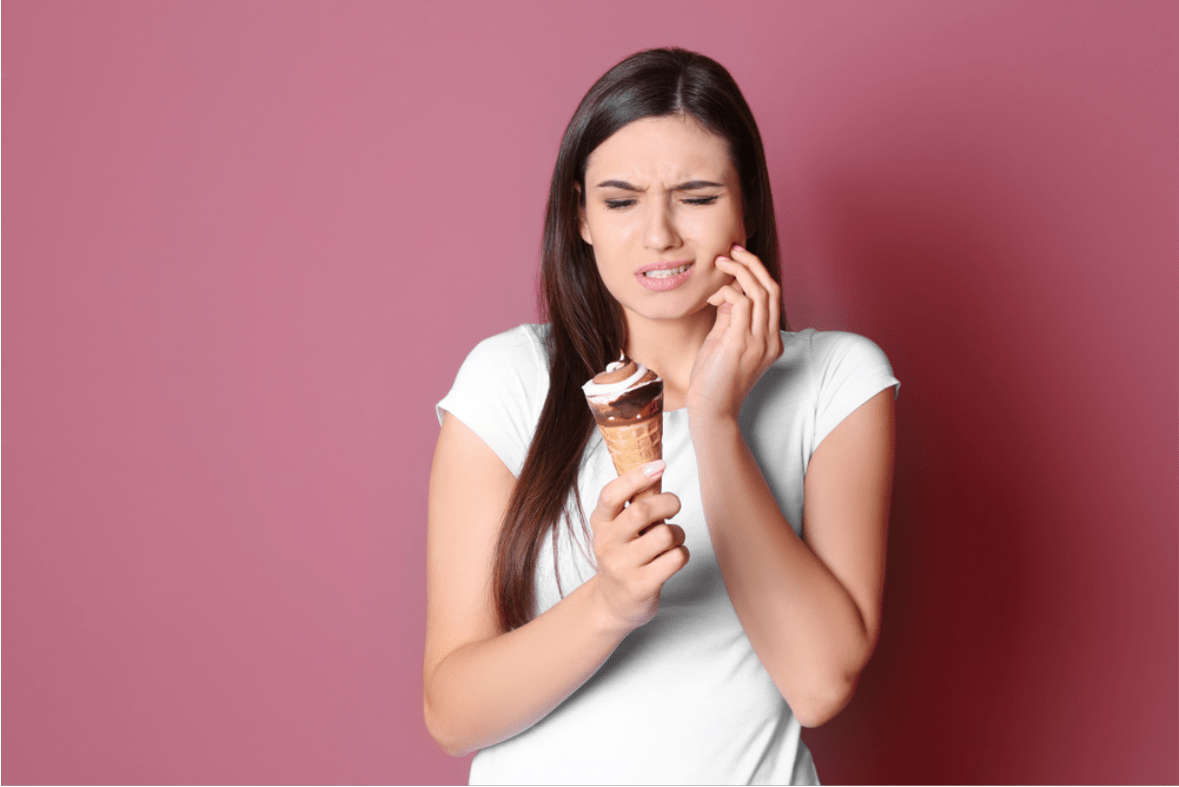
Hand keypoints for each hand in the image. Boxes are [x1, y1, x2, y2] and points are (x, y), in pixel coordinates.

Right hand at [589, 460, 688, 632]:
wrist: (613, 603)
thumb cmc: (624, 555)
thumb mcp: (618, 528)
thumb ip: (634, 502)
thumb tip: (656, 466)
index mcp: (600, 523)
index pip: (612, 494)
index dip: (636, 477)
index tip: (659, 465)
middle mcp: (607, 544)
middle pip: (641, 511)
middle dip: (668, 502)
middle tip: (674, 505)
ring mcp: (622, 567)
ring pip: (664, 535)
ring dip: (678, 533)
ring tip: (672, 539)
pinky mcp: (641, 586)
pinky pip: (675, 558)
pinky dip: (682, 554)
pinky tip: (672, 558)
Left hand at [687, 243, 783, 420]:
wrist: (711, 410)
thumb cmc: (713, 379)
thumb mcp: (724, 341)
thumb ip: (730, 317)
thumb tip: (728, 290)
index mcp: (770, 339)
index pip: (772, 295)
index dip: (757, 272)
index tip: (737, 258)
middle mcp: (770, 339)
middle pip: (772, 287)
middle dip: (752, 263)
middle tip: (731, 249)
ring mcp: (759, 342)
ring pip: (760, 291)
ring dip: (739, 271)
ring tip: (720, 262)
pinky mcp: (742, 344)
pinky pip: (742, 304)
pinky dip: (728, 291)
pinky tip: (713, 296)